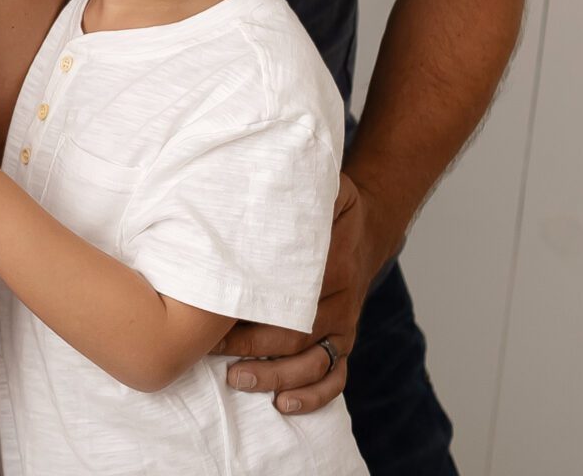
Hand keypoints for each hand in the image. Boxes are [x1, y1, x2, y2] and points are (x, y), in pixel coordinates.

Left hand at [221, 174, 378, 413]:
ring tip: (239, 381)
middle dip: (252, 347)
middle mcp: (337, 299)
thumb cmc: (331, 207)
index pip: (289, 292)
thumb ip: (304, 187)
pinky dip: (314, 396)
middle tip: (213, 352)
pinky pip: (335, 377)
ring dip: (277, 376)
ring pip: (313, 362)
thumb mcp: (326, 188)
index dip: (252, 307)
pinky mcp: (343, 341)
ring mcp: (342, 325)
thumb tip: (277, 178)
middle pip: (295, 334)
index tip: (215, 314)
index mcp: (328, 263)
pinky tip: (284, 405)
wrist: (369, 228)